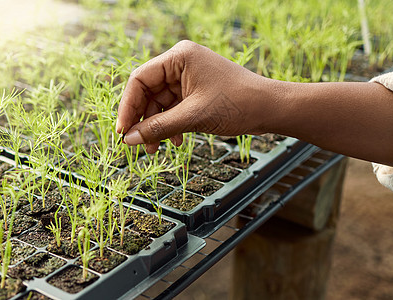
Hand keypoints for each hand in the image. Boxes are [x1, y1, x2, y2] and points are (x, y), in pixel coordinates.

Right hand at [115, 40, 268, 152]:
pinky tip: (175, 141)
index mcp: (179, 57)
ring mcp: (189, 77)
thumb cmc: (238, 104)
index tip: (122, 132)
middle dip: (143, 120)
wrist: (270, 108)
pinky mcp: (196, 91)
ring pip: (160, 103)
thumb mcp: (193, 117)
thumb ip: (158, 128)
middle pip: (148, 92)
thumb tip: (129, 139)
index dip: (127, 106)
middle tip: (137, 144)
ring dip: (156, 126)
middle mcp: (181, 63)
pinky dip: (171, 125)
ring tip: (155, 149)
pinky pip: (174, 108)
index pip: (140, 79)